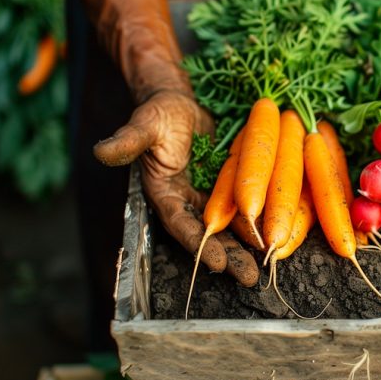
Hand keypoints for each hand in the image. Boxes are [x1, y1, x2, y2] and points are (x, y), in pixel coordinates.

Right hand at [93, 89, 258, 285]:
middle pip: (210, 234)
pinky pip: (247, 205)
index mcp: (166, 194)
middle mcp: (189, 201)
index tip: (219, 264)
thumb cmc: (160, 112)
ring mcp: (212, 195)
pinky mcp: (231, 185)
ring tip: (268, 263)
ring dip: (249, 245)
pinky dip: (260, 220)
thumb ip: (127, 142)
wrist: (182, 101)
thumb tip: (101, 152)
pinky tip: (279, 233)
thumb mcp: (144, 125)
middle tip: (251, 278)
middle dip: (231, 256)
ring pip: (232, 225)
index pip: (182, 225)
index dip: (199, 244)